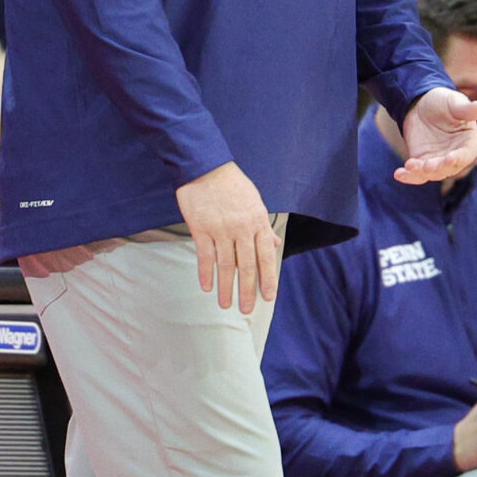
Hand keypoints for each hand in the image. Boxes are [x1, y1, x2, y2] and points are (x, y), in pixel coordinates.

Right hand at [175, 160, 283, 313]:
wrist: (205, 167)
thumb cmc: (232, 184)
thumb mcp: (255, 202)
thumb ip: (264, 226)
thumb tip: (274, 243)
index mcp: (257, 222)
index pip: (266, 257)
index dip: (268, 279)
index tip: (268, 297)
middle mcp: (242, 229)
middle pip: (246, 266)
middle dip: (247, 291)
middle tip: (246, 309)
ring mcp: (221, 229)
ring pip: (225, 265)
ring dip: (226, 287)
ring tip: (225, 304)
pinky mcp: (201, 228)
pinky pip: (205, 256)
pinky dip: (205, 273)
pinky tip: (206, 286)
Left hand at [393, 86, 476, 185]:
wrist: (421, 104)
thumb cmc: (443, 102)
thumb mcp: (454, 102)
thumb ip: (465, 109)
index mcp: (469, 142)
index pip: (467, 154)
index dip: (460, 157)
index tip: (451, 158)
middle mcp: (456, 156)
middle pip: (449, 168)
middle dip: (438, 168)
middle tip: (428, 166)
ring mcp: (438, 162)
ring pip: (432, 174)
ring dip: (421, 173)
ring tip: (410, 166)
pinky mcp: (422, 163)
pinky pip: (416, 174)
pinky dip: (408, 176)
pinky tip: (399, 174)